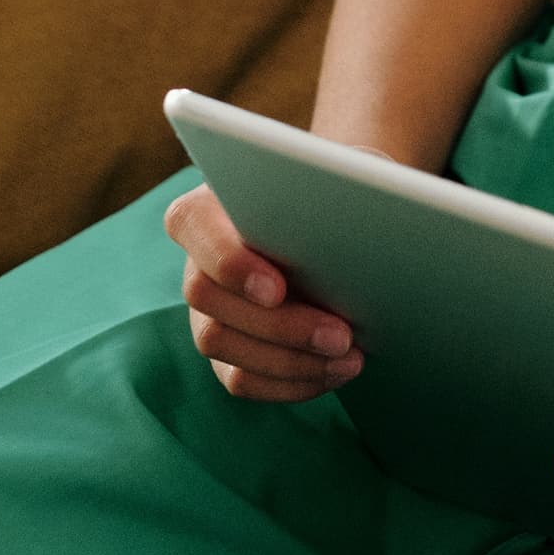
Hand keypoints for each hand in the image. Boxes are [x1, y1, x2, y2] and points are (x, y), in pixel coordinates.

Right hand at [164, 184, 361, 402]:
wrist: (341, 227)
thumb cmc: (342, 190)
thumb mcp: (350, 170)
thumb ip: (343, 177)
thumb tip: (361, 209)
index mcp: (213, 203)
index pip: (192, 224)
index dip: (228, 261)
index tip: (277, 288)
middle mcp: (198, 257)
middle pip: (206, 296)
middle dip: (278, 323)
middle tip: (341, 335)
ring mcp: (207, 308)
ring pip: (219, 344)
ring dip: (289, 360)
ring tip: (350, 357)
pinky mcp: (226, 351)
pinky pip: (240, 379)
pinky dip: (290, 384)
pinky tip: (335, 373)